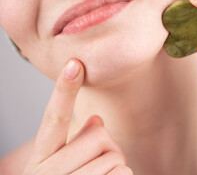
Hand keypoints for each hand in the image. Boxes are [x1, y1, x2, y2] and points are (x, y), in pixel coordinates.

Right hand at [23, 59, 132, 174]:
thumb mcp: (61, 166)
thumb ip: (78, 142)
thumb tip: (97, 120)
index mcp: (40, 159)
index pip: (54, 118)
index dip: (64, 91)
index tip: (74, 64)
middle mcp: (46, 172)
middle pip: (99, 134)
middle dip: (108, 147)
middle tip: (99, 165)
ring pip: (114, 156)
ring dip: (116, 167)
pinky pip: (123, 172)